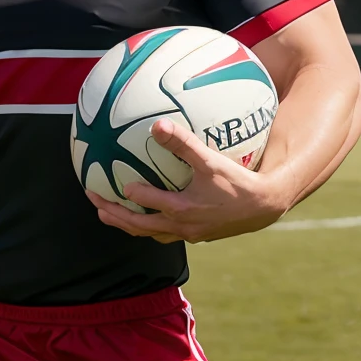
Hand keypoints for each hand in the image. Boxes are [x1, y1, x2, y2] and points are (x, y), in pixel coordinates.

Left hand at [88, 118, 290, 244]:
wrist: (264, 207)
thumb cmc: (239, 182)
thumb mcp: (210, 160)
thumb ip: (183, 143)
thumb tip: (157, 124)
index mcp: (180, 209)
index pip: (145, 202)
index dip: (128, 194)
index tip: (113, 183)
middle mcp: (181, 226)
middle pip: (138, 226)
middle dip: (114, 215)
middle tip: (95, 203)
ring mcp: (188, 234)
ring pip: (150, 234)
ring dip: (129, 225)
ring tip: (112, 215)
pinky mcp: (197, 236)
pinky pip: (166, 233)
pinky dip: (151, 226)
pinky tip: (149, 214)